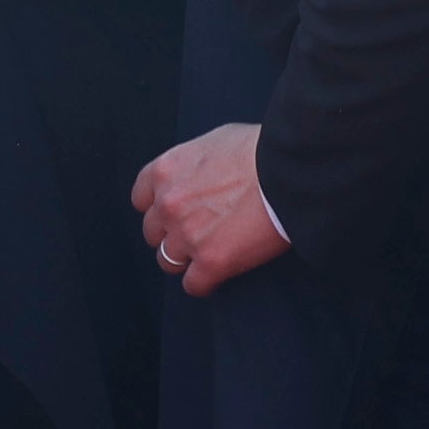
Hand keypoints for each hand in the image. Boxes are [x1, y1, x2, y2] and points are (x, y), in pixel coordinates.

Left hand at [131, 123, 285, 298]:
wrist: (288, 170)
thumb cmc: (259, 150)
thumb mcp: (211, 142)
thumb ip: (191, 164)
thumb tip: (196, 177)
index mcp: (164, 171)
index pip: (141, 199)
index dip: (159, 208)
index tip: (175, 213)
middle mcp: (168, 204)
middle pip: (153, 233)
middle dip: (172, 234)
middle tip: (197, 234)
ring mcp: (187, 235)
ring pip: (168, 261)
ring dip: (185, 260)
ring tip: (208, 255)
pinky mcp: (212, 262)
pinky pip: (193, 285)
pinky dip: (204, 283)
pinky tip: (219, 274)